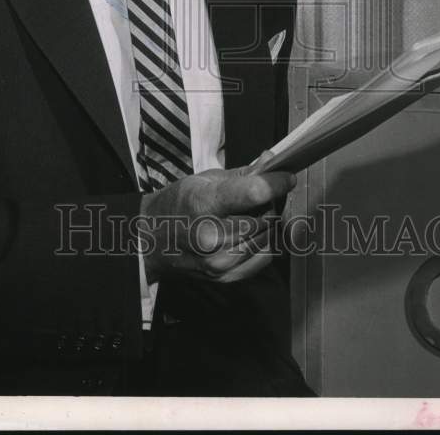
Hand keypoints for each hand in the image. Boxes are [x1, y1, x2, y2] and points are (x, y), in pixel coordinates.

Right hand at [138, 167, 295, 284]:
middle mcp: (212, 237)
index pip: (254, 193)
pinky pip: (264, 256)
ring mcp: (220, 261)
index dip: (276, 183)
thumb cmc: (178, 206)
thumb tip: (272, 162)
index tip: (286, 177)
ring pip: (269, 236)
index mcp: (204, 205)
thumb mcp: (204, 180)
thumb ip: (242, 174)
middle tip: (261, 195)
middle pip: (266, 216)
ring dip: (267, 223)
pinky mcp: (227, 277)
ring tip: (248, 214)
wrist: (154, 240)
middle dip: (270, 203)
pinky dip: (262, 242)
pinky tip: (247, 233)